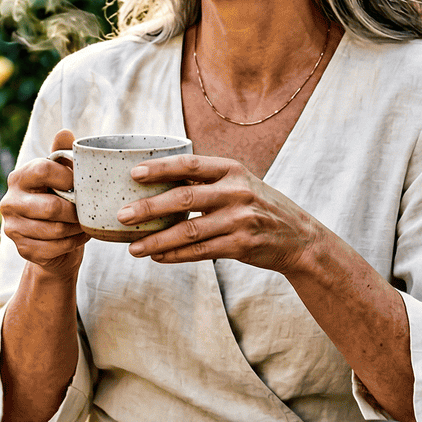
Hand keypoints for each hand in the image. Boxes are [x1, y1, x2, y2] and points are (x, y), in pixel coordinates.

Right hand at [0, 129, 87, 282]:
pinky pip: (54, 248)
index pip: (43, 170)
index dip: (67, 177)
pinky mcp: (22, 249)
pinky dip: (72, 243)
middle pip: (50, 207)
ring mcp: (12, 228)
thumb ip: (62, 154)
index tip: (80, 183)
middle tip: (88, 210)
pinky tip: (79, 237)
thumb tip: (65, 132)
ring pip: (55, 230)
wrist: (52, 239)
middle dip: (75, 211)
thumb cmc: (59, 199)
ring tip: (86, 223)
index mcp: (18, 178)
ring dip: (76, 228)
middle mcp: (9, 202)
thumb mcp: (61, 175)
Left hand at [117, 154, 322, 275]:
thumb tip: (156, 184)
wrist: (299, 237)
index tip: (134, 174)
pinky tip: (157, 257)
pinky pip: (200, 251)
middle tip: (122, 215)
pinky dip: (175, 255)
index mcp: (232, 170)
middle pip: (184, 199)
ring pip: (189, 232)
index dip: (160, 168)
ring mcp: (240, 220)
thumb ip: (207, 181)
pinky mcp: (241, 246)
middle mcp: (236, 192)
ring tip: (132, 247)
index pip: (190, 165)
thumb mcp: (239, 183)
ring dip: (157, 240)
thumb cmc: (257, 206)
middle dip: (149, 208)